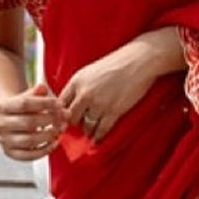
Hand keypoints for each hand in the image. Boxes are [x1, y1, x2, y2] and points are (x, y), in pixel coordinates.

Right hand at [0, 83, 67, 161]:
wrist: (8, 123)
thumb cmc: (20, 110)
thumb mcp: (25, 97)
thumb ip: (35, 93)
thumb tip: (43, 87)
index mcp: (2, 106)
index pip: (25, 104)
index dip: (44, 104)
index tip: (60, 104)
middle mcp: (0, 124)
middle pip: (29, 123)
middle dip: (50, 120)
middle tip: (64, 118)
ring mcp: (4, 141)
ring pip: (30, 140)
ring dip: (49, 136)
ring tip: (60, 129)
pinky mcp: (11, 153)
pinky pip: (30, 155)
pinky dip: (45, 150)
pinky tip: (55, 142)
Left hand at [60, 28, 185, 141]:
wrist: (137, 61)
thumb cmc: (116, 63)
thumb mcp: (91, 71)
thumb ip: (81, 85)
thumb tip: (75, 102)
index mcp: (77, 81)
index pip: (61, 103)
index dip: (63, 112)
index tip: (67, 117)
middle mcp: (85, 93)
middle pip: (72, 118)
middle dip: (76, 123)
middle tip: (80, 126)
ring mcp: (99, 104)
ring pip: (86, 126)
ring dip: (88, 131)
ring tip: (91, 132)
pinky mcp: (113, 112)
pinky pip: (101, 130)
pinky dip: (99, 136)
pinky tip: (98, 138)